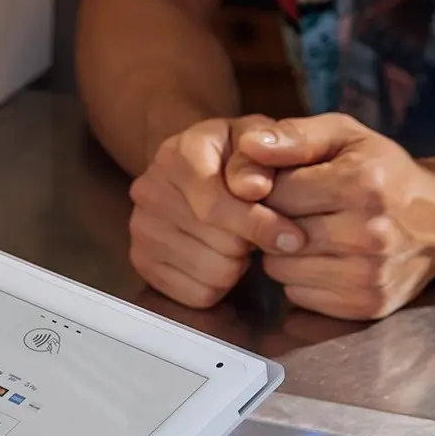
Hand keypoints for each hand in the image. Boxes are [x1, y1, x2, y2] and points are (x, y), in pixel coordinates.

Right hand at [129, 116, 306, 307]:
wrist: (203, 167)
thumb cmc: (241, 157)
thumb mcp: (264, 140)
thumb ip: (269, 151)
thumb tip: (255, 187)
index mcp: (178, 155)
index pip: (215, 206)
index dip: (261, 225)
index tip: (293, 238)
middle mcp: (150, 190)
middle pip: (220, 244)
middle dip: (251, 242)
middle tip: (255, 231)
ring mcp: (141, 228)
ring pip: (212, 273)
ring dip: (236, 264)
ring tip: (236, 242)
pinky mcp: (142, 261)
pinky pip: (196, 295)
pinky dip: (218, 285)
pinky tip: (219, 258)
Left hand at [230, 113, 434, 319]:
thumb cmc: (382, 171)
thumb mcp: (343, 136)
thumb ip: (293, 135)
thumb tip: (248, 145)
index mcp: (361, 184)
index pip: (273, 193)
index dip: (269, 188)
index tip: (284, 185)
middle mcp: (368, 233)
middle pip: (271, 234)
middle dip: (274, 220)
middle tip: (300, 211)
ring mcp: (368, 274)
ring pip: (278, 268)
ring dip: (282, 252)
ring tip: (312, 233)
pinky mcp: (364, 304)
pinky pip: (296, 294)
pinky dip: (300, 278)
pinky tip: (324, 259)